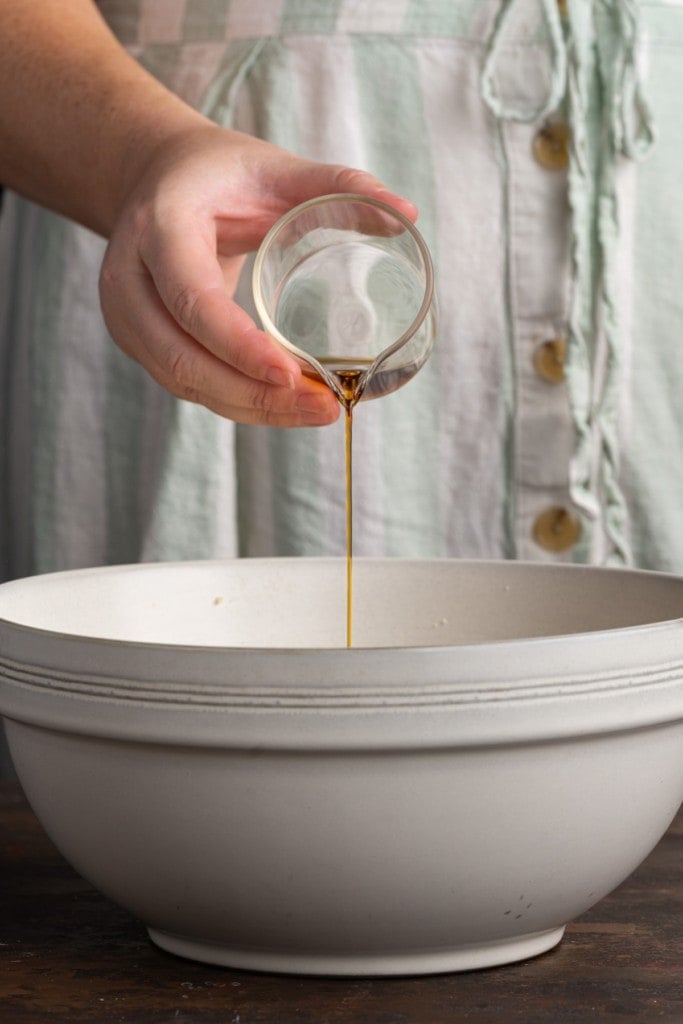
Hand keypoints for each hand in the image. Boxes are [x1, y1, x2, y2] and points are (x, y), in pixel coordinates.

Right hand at [99, 124, 416, 426]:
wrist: (155, 179)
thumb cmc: (219, 175)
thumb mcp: (274, 168)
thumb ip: (337, 186)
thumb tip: (406, 214)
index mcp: (158, 226)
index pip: (191, 298)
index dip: (237, 344)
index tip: (292, 375)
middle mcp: (128, 279)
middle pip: (183, 359)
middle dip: (254, 395)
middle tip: (324, 407)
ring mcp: (127, 318)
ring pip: (186, 383)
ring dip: (252, 409)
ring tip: (318, 412)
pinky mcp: (142, 344)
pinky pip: (190, 386)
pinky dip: (239, 403)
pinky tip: (287, 408)